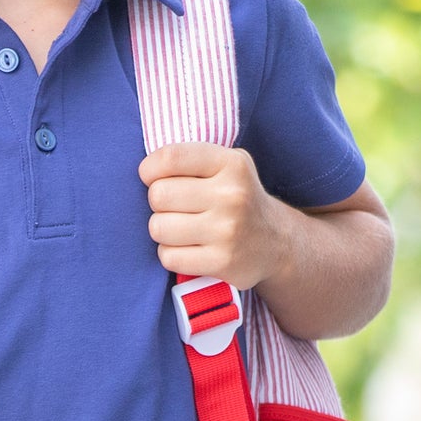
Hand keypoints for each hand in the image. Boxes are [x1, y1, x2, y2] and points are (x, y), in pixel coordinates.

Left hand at [138, 142, 288, 290]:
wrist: (276, 242)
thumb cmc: (236, 197)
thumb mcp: (226, 165)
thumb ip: (189, 159)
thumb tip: (144, 171)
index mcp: (231, 164)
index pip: (170, 158)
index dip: (150, 169)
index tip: (153, 177)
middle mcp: (232, 195)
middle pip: (158, 195)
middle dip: (159, 203)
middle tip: (175, 208)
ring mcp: (228, 231)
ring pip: (158, 227)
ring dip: (163, 230)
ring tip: (183, 228)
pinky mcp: (222, 262)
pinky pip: (168, 256)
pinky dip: (171, 254)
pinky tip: (189, 248)